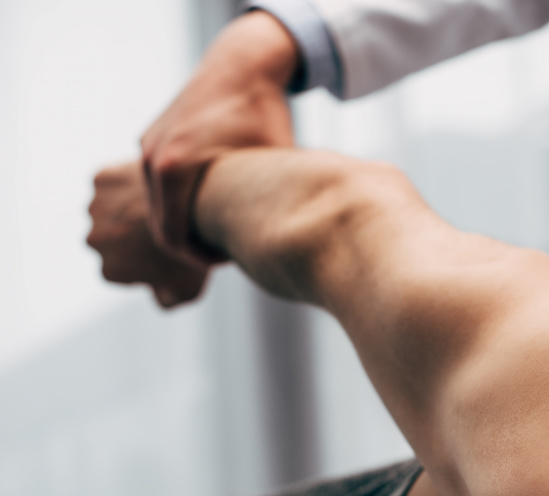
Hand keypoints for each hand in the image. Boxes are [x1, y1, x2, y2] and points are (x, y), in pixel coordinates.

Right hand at [87, 161, 209, 307]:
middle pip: (109, 238)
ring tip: (157, 205)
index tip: (162, 251)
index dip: (142, 259)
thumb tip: (159, 299)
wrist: (198, 209)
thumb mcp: (187, 291)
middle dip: (128, 234)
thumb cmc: (196, 254)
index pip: (121, 268)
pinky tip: (151, 186)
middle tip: (160, 227)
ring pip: (107, 209)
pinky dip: (125, 182)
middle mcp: (95, 241)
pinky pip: (111, 182)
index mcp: (110, 271)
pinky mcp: (102, 179)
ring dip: (123, 207)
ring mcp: (96, 209)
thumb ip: (167, 301)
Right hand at [140, 11, 296, 265]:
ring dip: (184, 219)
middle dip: (191, 243)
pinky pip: (158, 180)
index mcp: (174, 170)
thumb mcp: (270, 165)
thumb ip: (269, 206)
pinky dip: (178, 196)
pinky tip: (211, 199)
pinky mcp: (151, 136)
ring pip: (158, 202)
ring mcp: (147, 145)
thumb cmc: (263, 115)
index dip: (199, 259)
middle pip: (161, 224)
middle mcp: (152, 158)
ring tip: (220, 226)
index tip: (226, 262)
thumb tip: (285, 250)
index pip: (172, 238)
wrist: (242, 64)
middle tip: (224, 252)